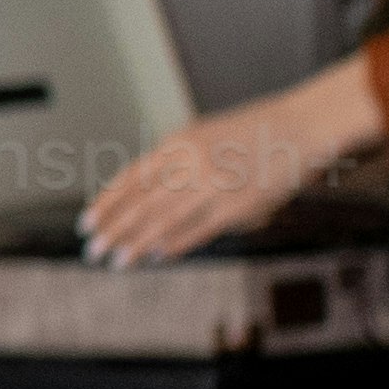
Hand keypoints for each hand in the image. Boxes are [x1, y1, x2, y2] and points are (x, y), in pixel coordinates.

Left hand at [83, 85, 358, 261]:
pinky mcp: (236, 205)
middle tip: (91, 250)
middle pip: (139, 202)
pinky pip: (198, 229)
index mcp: (179, 142)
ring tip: (116, 261)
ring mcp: (213, 184)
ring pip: (162, 219)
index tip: (86, 222)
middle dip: (112, 229)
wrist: (301, 126)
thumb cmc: (254, 133)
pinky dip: (175, 244)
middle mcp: (190, 162)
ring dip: (136, 244)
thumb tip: (146, 196)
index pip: (131, 177)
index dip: (106, 203)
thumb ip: (178, 162)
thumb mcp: (206, 135)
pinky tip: (157, 256)